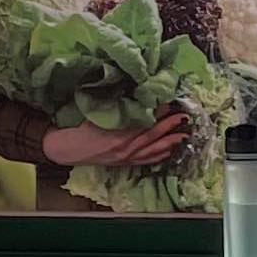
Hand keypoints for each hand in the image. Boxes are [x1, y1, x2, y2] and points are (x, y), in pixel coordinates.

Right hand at [43, 115, 189, 170]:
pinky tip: (170, 151)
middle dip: (170, 126)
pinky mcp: (127, 163)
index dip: (158, 112)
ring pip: (154, 150)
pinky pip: (148, 161)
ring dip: (170, 143)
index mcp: (119, 134)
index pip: (144, 121)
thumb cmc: (84, 128)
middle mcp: (126, 147)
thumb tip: (135, 93)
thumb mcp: (99, 113)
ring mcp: (128, 157)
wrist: (72, 149)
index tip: (168, 102)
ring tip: (184, 135)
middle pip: (153, 136)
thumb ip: (117, 106)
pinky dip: (160, 156)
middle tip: (183, 116)